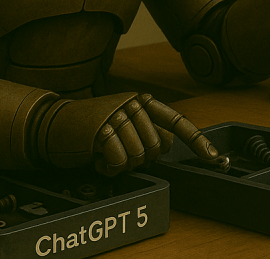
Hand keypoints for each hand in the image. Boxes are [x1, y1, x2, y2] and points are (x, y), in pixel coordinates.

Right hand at [40, 92, 225, 176]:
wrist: (54, 125)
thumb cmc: (93, 131)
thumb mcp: (124, 129)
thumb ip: (148, 134)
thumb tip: (167, 145)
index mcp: (143, 103)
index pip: (176, 121)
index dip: (197, 141)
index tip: (214, 157)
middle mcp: (133, 104)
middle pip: (155, 148)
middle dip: (138, 159)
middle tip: (117, 153)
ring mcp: (117, 114)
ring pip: (138, 156)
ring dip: (120, 164)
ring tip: (104, 154)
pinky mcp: (101, 128)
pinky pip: (118, 160)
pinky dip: (107, 167)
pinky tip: (96, 158)